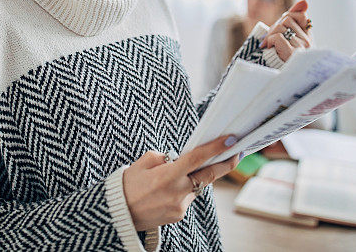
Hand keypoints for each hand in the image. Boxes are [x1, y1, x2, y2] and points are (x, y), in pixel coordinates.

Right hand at [122, 135, 240, 230]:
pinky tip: (167, 190)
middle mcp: (177, 192)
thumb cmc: (128, 185)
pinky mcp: (179, 215)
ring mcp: (180, 206)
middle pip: (209, 175)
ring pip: (197, 186)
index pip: (197, 158)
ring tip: (176, 174)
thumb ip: (164, 157)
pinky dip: (183, 189)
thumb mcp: (142, 163)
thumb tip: (177, 158)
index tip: (231, 140)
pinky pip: (188, 197)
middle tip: (238, 153)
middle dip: (226, 164)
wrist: (118, 214)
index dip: (216, 148)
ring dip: (195, 177)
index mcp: (167, 176)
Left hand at [258, 0, 311, 61]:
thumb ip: (293, 20)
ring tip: (269, 47)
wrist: (277, 85)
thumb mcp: (287, 39)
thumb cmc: (279, 62)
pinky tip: (269, 50)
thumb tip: (304, 1)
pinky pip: (278, 37)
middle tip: (270, 42)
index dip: (286, 19)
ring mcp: (302, 50)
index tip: (279, 32)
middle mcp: (309, 43)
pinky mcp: (293, 56)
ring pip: (281, 27)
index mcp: (308, 38)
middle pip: (286, 20)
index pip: (300, 15)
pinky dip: (270, 42)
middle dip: (274, 28)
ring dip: (270, 36)